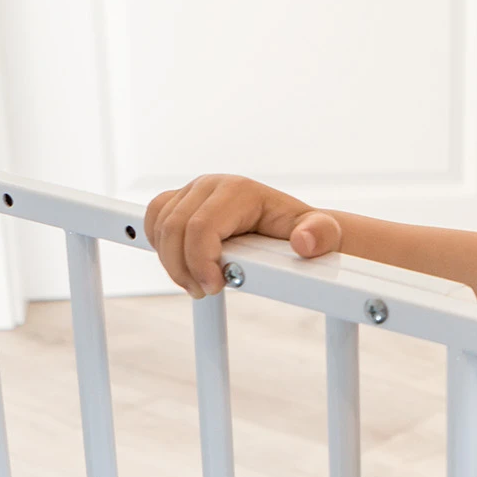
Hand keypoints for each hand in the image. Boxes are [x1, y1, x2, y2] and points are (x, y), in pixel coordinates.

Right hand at [144, 175, 342, 298]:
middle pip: (174, 229)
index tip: (214, 287)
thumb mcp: (322, 234)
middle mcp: (211, 185)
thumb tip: (303, 242)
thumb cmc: (305, 231)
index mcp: (238, 191)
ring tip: (197, 283)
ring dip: (171, 262)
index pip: (200, 227)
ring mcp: (193, 191)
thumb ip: (319, 236)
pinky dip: (160, 247)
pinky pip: (154, 221)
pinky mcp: (181, 201)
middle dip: (182, 268)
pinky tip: (183, 265)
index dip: (200, 262)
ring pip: (160, 226)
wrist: (293, 226)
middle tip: (204, 291)